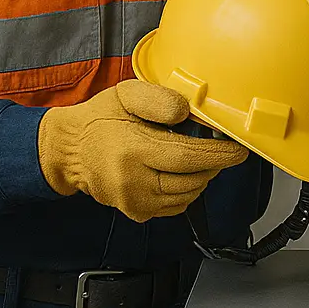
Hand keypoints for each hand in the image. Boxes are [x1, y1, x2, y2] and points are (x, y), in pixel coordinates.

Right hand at [38, 79, 248, 222]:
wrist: (70, 149)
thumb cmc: (101, 118)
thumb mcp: (128, 94)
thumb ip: (160, 99)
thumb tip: (188, 112)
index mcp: (133, 149)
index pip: (188, 157)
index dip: (219, 154)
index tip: (238, 150)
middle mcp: (132, 181)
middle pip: (191, 180)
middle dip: (213, 164)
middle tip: (220, 148)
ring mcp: (133, 202)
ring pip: (186, 196)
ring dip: (201, 177)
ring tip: (198, 157)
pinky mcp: (135, 213)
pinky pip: (175, 206)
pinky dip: (186, 190)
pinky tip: (180, 172)